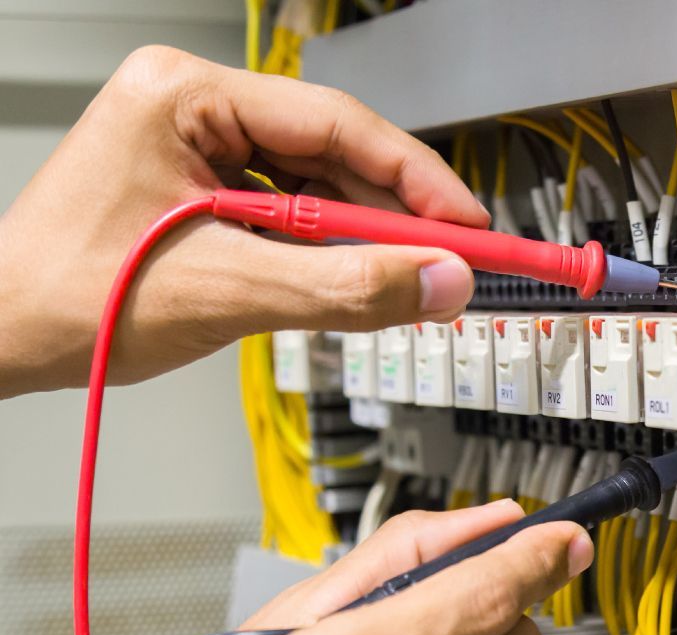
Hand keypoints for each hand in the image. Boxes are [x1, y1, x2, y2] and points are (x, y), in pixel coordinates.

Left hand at [0, 45, 486, 397]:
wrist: (3, 338)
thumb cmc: (70, 297)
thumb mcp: (229, 290)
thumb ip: (347, 288)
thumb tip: (438, 283)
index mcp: (184, 95)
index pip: (336, 122)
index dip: (418, 178)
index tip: (470, 224)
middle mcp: (192, 108)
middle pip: (333, 152)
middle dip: (395, 214)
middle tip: (452, 262)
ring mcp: (195, 147)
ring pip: (316, 185)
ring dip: (361, 237)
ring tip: (403, 280)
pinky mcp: (201, 189)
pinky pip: (289, 212)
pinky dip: (325, 251)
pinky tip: (350, 279)